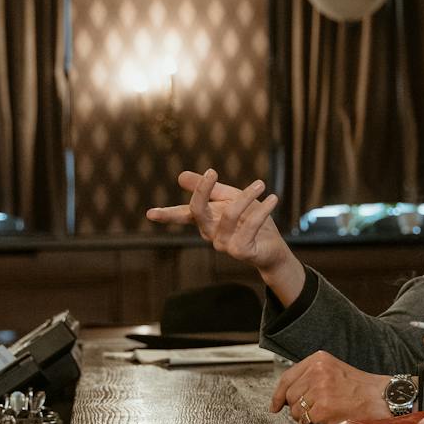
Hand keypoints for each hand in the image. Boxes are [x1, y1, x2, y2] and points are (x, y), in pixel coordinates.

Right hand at [146, 169, 301, 295]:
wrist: (272, 246)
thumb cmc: (250, 220)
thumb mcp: (230, 198)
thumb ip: (210, 189)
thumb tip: (180, 176)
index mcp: (206, 220)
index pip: (183, 215)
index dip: (166, 214)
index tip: (150, 213)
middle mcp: (211, 234)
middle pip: (198, 211)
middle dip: (202, 191)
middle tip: (212, 172)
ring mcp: (224, 245)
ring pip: (228, 215)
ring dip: (245, 196)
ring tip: (260, 184)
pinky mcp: (241, 251)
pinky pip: (249, 227)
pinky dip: (262, 210)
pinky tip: (273, 198)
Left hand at [269, 351, 389, 423]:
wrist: (381, 397)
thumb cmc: (360, 387)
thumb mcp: (333, 370)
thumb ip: (311, 377)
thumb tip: (286, 396)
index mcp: (318, 359)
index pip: (287, 377)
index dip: (278, 394)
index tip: (275, 405)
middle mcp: (317, 371)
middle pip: (290, 396)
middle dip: (298, 407)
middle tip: (315, 409)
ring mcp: (319, 389)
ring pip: (296, 410)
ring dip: (306, 417)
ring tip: (325, 412)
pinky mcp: (323, 407)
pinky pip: (306, 421)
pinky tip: (329, 417)